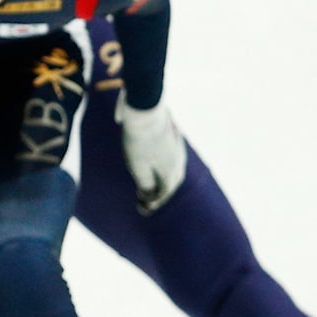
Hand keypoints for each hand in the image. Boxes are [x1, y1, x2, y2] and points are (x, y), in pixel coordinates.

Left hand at [118, 97, 185, 214]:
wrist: (144, 107)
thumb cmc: (138, 139)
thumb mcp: (138, 166)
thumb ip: (146, 184)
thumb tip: (150, 198)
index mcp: (171, 170)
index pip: (164, 192)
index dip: (154, 202)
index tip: (142, 209)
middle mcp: (178, 159)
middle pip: (171, 182)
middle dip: (160, 193)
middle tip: (146, 200)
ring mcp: (176, 145)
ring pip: (173, 168)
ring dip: (163, 179)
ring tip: (153, 185)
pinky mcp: (171, 134)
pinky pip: (171, 155)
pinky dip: (164, 165)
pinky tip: (159, 162)